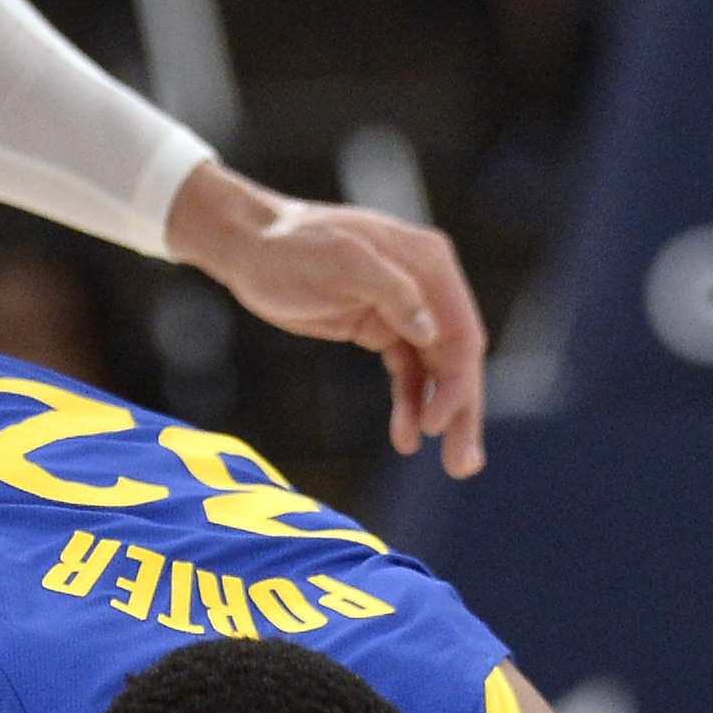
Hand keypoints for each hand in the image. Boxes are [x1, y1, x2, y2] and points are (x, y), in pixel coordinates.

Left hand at [165, 164, 488, 477]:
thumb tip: (431, 332)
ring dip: (443, 416)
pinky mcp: (380, 328)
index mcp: (428, 263)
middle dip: (462, 411)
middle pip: (456, 357)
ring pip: (436, 371)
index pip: (460, 331)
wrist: (248, 246)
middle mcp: (426, 285)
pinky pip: (407, 373)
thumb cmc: (289, 246)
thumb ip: (390, 289)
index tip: (437, 424)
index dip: (457, 382)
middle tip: (464, 466)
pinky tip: (407, 439)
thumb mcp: (339, 260)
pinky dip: (411, 405)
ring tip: (454, 466)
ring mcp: (404, 309)